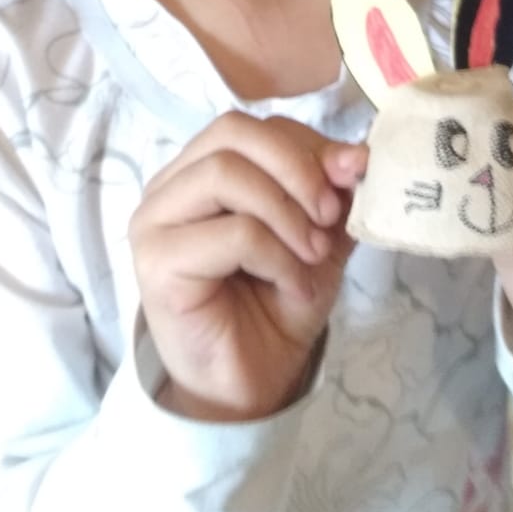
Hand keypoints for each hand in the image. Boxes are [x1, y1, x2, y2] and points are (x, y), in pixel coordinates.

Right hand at [129, 112, 366, 422]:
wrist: (252, 384)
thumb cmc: (277, 304)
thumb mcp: (320, 235)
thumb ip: (332, 191)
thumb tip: (356, 154)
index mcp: (205, 168)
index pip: (256, 126)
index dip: (309, 145)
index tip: (352, 177)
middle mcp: (171, 185)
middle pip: (233, 132)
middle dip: (296, 167)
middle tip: (330, 216)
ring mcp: (156, 220)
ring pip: (226, 174)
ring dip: (286, 214)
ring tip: (314, 255)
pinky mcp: (158, 261)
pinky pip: (231, 233)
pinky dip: (278, 256)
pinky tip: (292, 285)